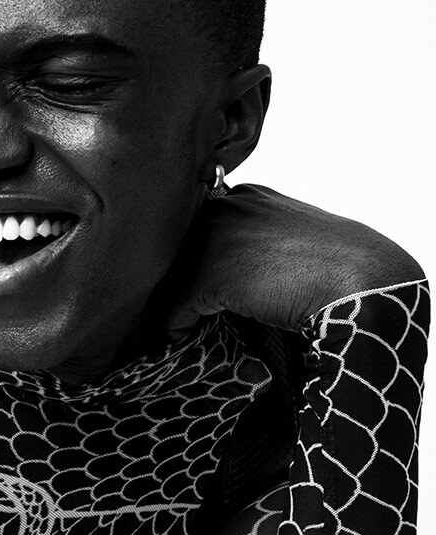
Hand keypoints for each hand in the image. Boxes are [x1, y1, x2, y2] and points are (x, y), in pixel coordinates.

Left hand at [162, 183, 423, 337]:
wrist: (360, 281)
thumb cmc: (336, 267)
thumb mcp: (290, 239)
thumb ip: (255, 243)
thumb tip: (231, 275)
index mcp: (245, 196)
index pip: (198, 229)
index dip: (192, 261)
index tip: (188, 287)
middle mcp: (226, 207)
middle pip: (179, 252)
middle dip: (177, 282)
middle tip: (178, 311)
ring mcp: (217, 238)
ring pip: (174, 280)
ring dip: (177, 307)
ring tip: (181, 327)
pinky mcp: (214, 274)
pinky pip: (178, 309)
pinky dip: (178, 328)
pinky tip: (183, 338)